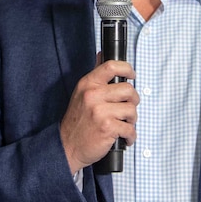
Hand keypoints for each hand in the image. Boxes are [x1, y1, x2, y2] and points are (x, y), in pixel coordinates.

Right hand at [59, 57, 138, 173]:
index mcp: (88, 84)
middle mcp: (93, 95)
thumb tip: (101, 55)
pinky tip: (125, 137)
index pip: (111, 66)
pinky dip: (130, 135)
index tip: (132, 75)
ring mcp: (100, 112)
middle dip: (133, 100)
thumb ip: (95, 76)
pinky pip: (130, 128)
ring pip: (131, 110)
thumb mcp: (81, 93)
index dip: (127, 68)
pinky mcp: (107, 128)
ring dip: (132, 120)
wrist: (66, 146)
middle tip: (129, 108)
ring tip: (125, 124)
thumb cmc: (77, 121)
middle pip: (128, 89)